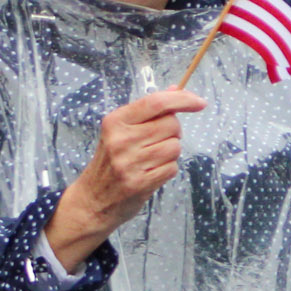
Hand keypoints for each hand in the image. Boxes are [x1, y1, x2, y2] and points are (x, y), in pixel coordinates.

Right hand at [45, 89, 206, 271]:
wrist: (91, 200)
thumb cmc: (110, 161)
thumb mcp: (121, 131)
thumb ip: (148, 110)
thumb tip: (176, 89)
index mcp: (116, 121)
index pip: (157, 102)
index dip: (183, 99)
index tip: (199, 102)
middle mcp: (121, 140)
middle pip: (171, 124)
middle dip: (173, 132)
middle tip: (156, 142)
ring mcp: (129, 163)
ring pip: (175, 147)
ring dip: (170, 153)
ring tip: (151, 160)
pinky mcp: (139, 183)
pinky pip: (172, 168)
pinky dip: (167, 169)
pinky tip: (150, 173)